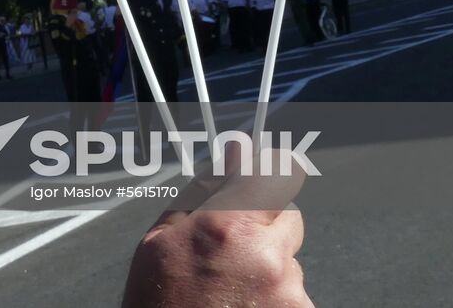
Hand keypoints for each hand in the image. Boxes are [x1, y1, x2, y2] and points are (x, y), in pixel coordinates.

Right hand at [121, 143, 310, 306]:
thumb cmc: (158, 306)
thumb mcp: (159, 242)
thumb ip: (198, 195)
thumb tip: (226, 159)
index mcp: (226, 227)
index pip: (270, 172)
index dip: (265, 166)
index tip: (260, 165)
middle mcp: (266, 256)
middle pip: (289, 214)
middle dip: (266, 222)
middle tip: (235, 244)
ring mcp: (289, 292)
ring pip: (291, 259)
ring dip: (269, 266)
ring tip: (231, 292)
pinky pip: (295, 294)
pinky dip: (275, 299)